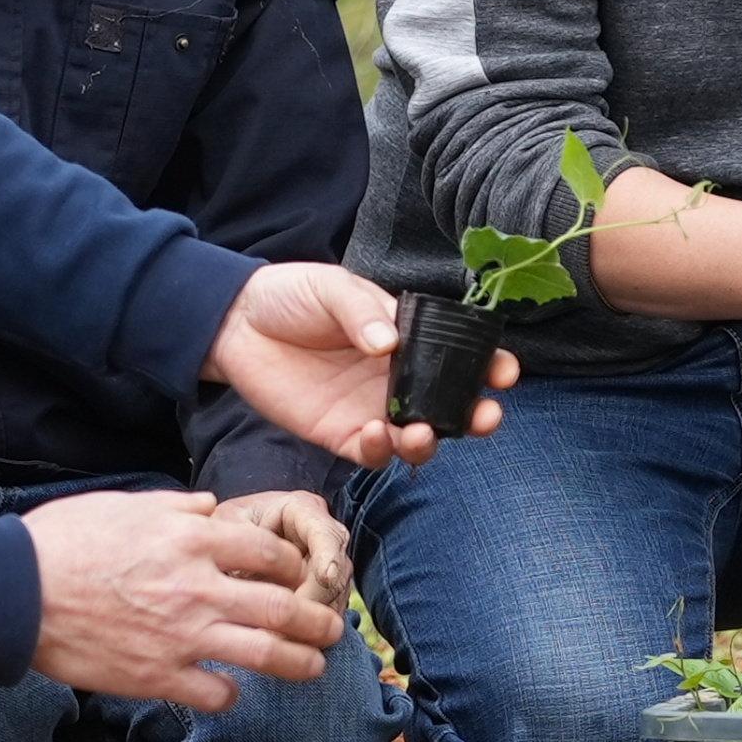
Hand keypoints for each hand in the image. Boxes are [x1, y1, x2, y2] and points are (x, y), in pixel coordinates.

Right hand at [24, 489, 340, 706]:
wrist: (16, 592)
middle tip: (333, 631)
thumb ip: (178, 507)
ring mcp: (182, 636)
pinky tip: (232, 690)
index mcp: (194, 539)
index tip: (300, 577)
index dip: (295, 567)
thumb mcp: (127, 504)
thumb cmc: (65, 540)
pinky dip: (232, 693)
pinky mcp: (158, 676)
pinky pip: (217, 692)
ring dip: (300, 664)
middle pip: (285, 609)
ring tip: (314, 668)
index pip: (272, 554)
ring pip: (266, 655)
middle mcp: (199, 587)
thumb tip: (210, 507)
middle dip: (319, 622)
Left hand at [206, 261, 514, 468]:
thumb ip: (363, 312)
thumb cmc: (294, 295)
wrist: (237, 323)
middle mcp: (398, 379)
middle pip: (450, 406)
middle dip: (475, 416)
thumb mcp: (333, 288)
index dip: (489, 366)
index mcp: (409, 339)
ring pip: (416, 438)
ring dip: (428, 441)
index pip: (460, 356)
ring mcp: (372, 410)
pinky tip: (371, 433)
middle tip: (485, 417)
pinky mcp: (340, 435)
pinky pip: (371, 453)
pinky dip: (378, 450)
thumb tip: (389, 343)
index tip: (504, 371)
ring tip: (420, 433)